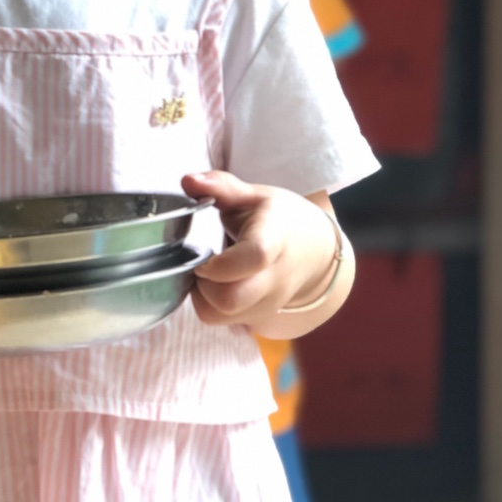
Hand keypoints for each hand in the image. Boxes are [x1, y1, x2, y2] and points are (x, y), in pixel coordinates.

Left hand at [181, 171, 338, 327]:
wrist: (314, 251)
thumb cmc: (279, 219)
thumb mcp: (254, 195)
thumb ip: (220, 186)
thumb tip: (187, 180)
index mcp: (274, 239)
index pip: (254, 257)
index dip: (219, 262)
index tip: (202, 253)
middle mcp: (274, 278)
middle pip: (230, 299)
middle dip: (202, 284)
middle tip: (199, 263)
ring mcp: (268, 302)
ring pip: (222, 316)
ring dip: (202, 297)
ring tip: (205, 273)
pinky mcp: (259, 317)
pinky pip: (223, 321)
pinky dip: (209, 306)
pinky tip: (214, 284)